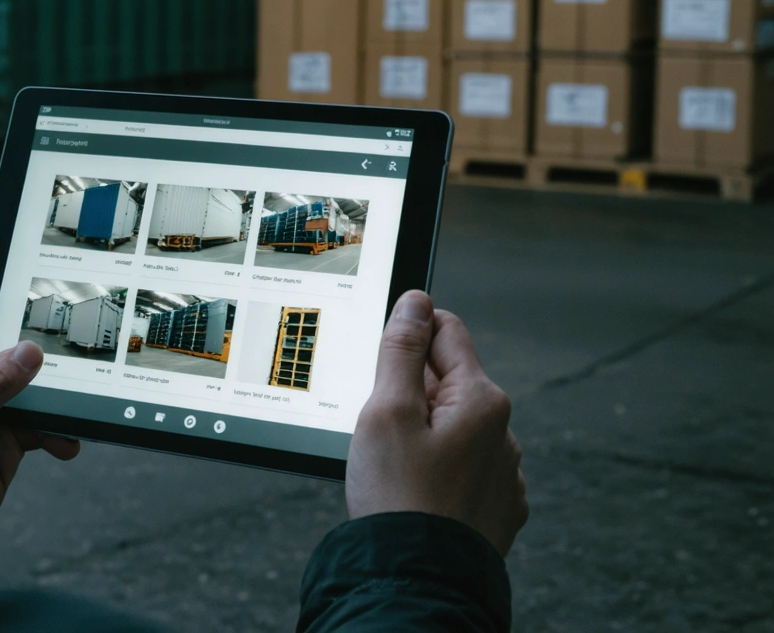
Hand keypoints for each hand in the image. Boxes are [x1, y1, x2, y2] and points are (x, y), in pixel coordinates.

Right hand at [346, 291, 527, 556]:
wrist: (419, 581)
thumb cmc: (398, 496)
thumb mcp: (385, 411)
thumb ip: (400, 350)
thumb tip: (416, 301)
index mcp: (481, 399)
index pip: (445, 331)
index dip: (406, 338)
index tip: (379, 363)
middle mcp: (503, 431)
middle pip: (447, 382)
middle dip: (409, 394)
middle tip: (380, 429)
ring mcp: (504, 473)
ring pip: (453, 428)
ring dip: (423, 434)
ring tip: (394, 468)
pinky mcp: (498, 507)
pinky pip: (463, 468)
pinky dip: (438, 470)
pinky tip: (415, 492)